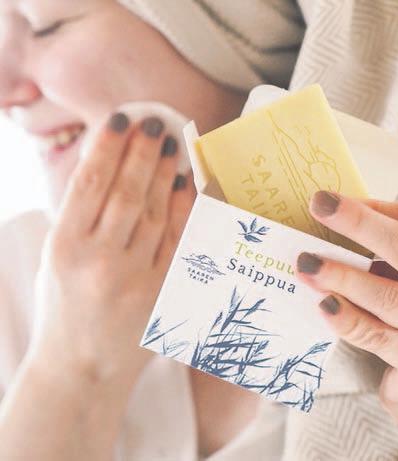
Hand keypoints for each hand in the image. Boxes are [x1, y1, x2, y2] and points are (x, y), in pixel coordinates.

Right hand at [31, 113, 194, 384]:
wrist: (82, 365)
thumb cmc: (64, 305)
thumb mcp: (56, 256)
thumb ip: (81, 214)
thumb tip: (111, 164)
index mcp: (65, 248)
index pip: (90, 184)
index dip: (108, 146)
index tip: (122, 119)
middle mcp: (100, 262)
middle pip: (127, 193)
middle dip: (143, 152)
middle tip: (155, 122)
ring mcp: (135, 279)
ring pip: (156, 213)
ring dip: (166, 175)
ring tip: (171, 146)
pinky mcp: (163, 293)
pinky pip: (178, 241)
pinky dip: (184, 209)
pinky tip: (185, 184)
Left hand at [295, 191, 397, 429]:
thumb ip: (391, 253)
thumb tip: (335, 220)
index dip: (377, 208)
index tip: (334, 201)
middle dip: (360, 224)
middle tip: (319, 205)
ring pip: (392, 297)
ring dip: (342, 276)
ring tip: (306, 262)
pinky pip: (379, 338)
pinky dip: (347, 319)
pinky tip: (323, 304)